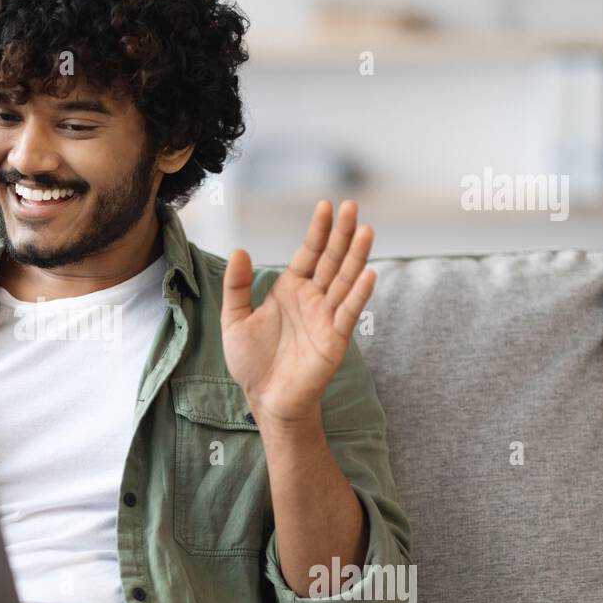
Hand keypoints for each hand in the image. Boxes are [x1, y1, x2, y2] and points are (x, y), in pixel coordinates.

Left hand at [221, 199, 375, 425]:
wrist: (264, 397)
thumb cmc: (252, 361)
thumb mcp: (234, 319)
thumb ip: (237, 286)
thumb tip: (239, 250)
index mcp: (290, 289)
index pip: (309, 253)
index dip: (318, 230)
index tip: (326, 205)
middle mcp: (313, 299)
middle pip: (332, 260)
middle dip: (342, 234)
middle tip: (352, 206)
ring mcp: (326, 317)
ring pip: (345, 280)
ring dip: (356, 256)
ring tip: (366, 230)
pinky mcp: (335, 340)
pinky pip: (348, 313)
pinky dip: (359, 294)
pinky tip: (368, 273)